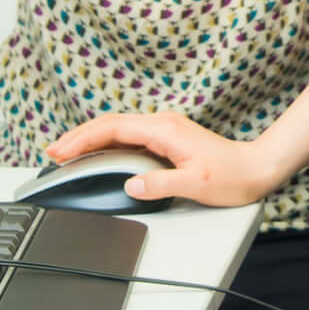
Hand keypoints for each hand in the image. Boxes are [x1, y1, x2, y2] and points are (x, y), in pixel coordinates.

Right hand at [45, 110, 286, 207]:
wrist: (256, 168)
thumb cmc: (232, 176)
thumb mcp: (197, 184)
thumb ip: (162, 184)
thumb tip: (131, 184)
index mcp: (163, 130)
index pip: (112, 128)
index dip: (82, 139)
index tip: (61, 151)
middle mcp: (161, 124)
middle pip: (108, 124)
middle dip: (77, 137)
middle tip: (52, 153)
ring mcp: (162, 131)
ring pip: (116, 129)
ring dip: (89, 140)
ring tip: (66, 154)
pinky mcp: (165, 140)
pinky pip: (127, 137)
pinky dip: (105, 144)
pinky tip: (96, 155)